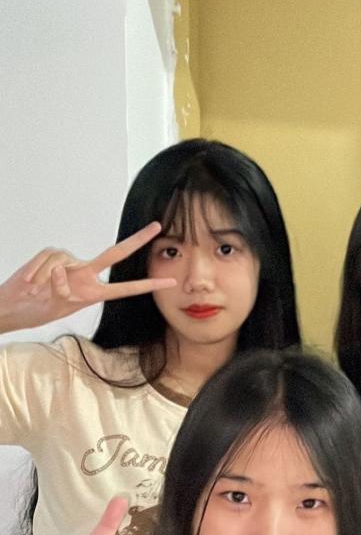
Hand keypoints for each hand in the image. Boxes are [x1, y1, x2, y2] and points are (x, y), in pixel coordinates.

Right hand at [0, 222, 173, 333]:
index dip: (148, 285)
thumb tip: (63, 271)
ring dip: (48, 279)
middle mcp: (86, 273)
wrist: (14, 306)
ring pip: (65, 263)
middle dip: (138, 240)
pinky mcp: (52, 255)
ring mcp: (70, 262)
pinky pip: (48, 259)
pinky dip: (36, 271)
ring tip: (37, 290)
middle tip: (158, 226)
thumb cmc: (38, 308)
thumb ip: (65, 291)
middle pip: (115, 253)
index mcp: (94, 292)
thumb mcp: (59, 305)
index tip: (172, 282)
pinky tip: (30, 282)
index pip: (126, 288)